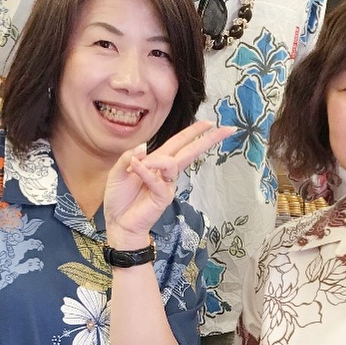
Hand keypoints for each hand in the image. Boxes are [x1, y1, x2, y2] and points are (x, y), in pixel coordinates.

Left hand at [103, 120, 234, 244]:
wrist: (118, 223)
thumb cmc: (120, 199)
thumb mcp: (118, 172)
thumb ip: (128, 157)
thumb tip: (144, 147)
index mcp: (157, 162)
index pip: (178, 143)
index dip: (193, 132)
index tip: (210, 122)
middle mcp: (165, 172)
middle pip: (190, 151)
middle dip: (208, 140)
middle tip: (227, 130)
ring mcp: (166, 185)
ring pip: (172, 163)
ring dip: (156, 160)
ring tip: (136, 164)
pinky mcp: (163, 197)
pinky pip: (157, 180)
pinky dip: (145, 172)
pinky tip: (134, 168)